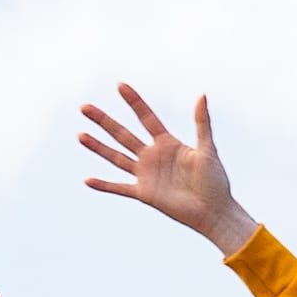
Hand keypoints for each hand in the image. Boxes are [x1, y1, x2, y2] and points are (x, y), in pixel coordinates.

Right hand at [73, 82, 256, 255]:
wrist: (214, 211)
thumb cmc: (216, 181)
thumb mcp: (208, 149)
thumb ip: (202, 123)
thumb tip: (202, 94)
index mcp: (168, 143)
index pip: (146, 117)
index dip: (134, 102)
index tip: (120, 85)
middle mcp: (152, 156)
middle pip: (123, 134)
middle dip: (104, 120)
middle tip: (84, 107)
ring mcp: (146, 174)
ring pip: (116, 157)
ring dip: (98, 147)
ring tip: (80, 135)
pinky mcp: (144, 194)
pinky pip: (120, 188)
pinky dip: (104, 185)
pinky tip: (87, 180)